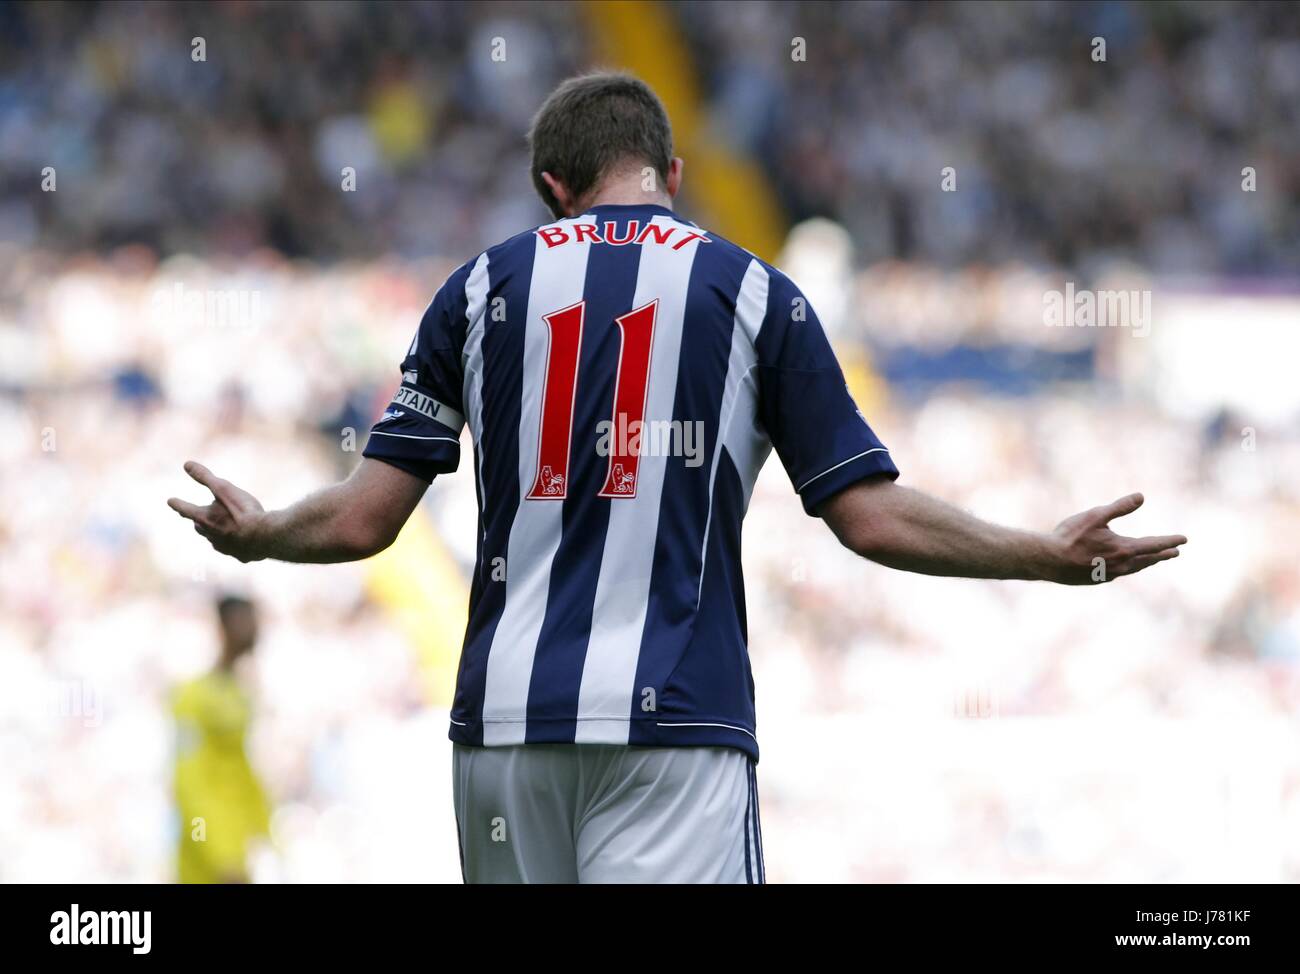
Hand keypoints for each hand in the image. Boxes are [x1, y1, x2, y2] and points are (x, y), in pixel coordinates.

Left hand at [167, 461, 267, 562]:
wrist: (266, 536)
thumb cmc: (244, 510)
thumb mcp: (224, 489)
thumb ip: (205, 477)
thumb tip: (186, 464)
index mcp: (205, 518)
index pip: (186, 509)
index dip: (178, 504)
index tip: (171, 501)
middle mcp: (211, 535)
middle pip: (199, 527)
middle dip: (197, 521)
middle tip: (196, 517)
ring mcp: (225, 548)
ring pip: (214, 540)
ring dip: (214, 533)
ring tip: (220, 529)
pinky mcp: (240, 556)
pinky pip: (233, 550)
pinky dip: (234, 544)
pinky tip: (242, 543)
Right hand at [1045, 492, 1185, 584]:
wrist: (1049, 561)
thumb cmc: (1070, 536)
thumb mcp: (1095, 516)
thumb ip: (1119, 507)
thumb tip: (1141, 497)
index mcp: (1124, 549)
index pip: (1154, 544)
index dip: (1170, 541)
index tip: (1184, 539)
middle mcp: (1121, 565)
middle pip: (1148, 559)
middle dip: (1162, 554)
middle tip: (1174, 552)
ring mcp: (1110, 574)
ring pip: (1134, 568)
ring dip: (1146, 562)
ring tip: (1152, 559)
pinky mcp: (1098, 580)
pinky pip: (1120, 573)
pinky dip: (1129, 567)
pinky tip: (1124, 566)